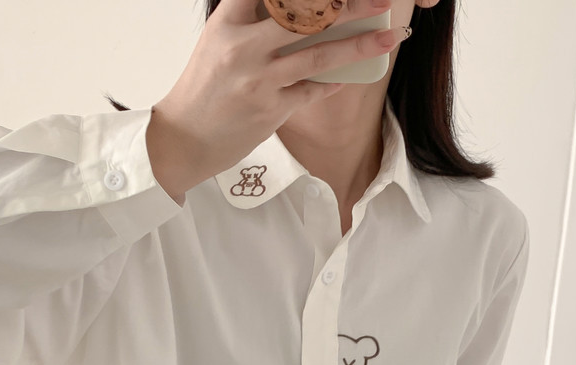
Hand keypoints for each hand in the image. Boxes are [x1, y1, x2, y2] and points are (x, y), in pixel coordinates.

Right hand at [148, 0, 406, 198]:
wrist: (186, 138)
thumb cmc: (206, 87)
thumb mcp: (220, 40)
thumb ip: (253, 18)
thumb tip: (303, 8)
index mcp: (228, 21)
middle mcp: (244, 46)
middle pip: (306, 16)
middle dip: (349, 6)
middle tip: (381, 1)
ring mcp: (259, 80)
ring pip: (319, 55)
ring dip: (359, 45)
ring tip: (389, 35)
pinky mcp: (271, 110)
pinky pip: (313, 90)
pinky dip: (335, 80)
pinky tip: (355, 73)